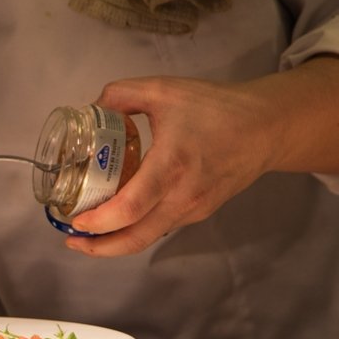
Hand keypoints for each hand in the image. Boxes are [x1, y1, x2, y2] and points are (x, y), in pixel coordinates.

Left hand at [64, 76, 279, 255]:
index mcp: (171, 165)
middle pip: (136, 238)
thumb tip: (91, 108)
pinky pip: (162, 227)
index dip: (100, 222)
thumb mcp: (163, 89)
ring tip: (89, 233)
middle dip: (99, 248)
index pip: (131, 208)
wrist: (267, 128)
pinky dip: (137, 229)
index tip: (76, 220)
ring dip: (116, 242)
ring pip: (149, 238)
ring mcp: (194, 209)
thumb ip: (121, 94)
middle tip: (72, 241)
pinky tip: (121, 217)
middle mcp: (183, 196)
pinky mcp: (201, 212)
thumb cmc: (215, 108)